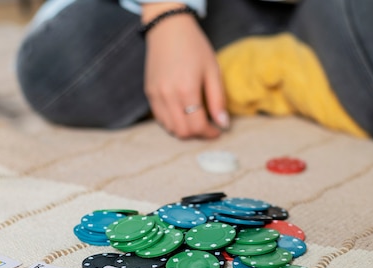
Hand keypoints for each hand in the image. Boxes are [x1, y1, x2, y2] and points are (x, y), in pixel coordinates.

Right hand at [142, 3, 228, 138]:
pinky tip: (182, 113)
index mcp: (186, 89)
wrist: (168, 29)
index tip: (218, 130)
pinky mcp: (149, 93)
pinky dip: (172, 122)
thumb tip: (223, 124)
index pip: (197, 126)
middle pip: (182, 131)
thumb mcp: (213, 70)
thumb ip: (217, 100)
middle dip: (197, 134)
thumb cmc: (194, 47)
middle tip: (208, 127)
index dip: (210, 133)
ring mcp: (155, 95)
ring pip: (169, 128)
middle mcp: (168, 95)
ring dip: (184, 130)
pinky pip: (160, 118)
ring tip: (195, 120)